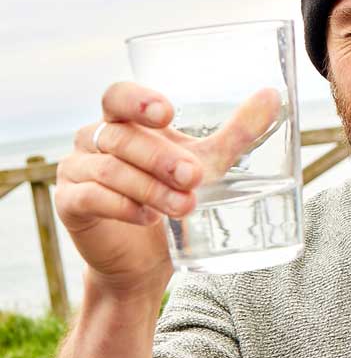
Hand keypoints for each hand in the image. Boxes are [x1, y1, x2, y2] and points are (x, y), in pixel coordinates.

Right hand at [55, 82, 280, 296]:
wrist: (145, 260)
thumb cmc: (172, 200)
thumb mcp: (208, 166)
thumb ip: (237, 133)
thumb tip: (272, 96)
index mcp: (122, 122)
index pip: (118, 96)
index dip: (138, 101)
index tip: (167, 114)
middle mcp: (93, 140)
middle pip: (121, 137)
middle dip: (160, 158)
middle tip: (194, 178)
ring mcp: (77, 170)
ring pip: (109, 169)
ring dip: (149, 187)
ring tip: (183, 206)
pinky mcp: (70, 203)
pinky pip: (91, 197)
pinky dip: (121, 206)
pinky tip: (146, 217)